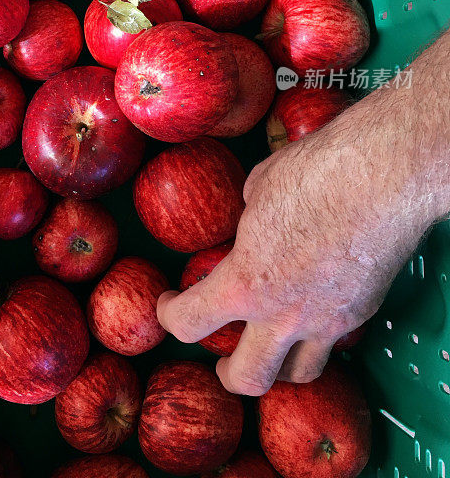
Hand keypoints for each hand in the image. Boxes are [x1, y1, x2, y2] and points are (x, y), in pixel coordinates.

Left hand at [158, 41, 449, 394]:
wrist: (382, 174)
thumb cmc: (315, 171)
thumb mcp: (258, 188)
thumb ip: (248, 218)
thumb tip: (252, 218)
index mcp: (246, 282)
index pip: (189, 322)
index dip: (169, 316)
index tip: (169, 303)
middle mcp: (285, 315)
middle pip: (246, 379)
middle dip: (227, 372)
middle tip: (219, 355)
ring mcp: (328, 320)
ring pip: (298, 374)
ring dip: (277, 367)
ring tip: (269, 349)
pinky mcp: (361, 311)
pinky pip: (332, 341)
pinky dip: (315, 336)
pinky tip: (312, 312)